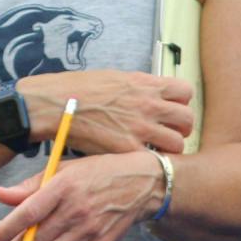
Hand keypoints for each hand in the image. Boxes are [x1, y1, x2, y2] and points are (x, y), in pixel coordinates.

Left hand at [0, 152, 163, 240]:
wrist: (141, 184)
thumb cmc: (95, 173)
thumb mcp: (62, 169)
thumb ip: (30, 185)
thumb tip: (0, 196)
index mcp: (64, 185)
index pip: (30, 211)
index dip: (7, 228)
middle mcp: (76, 209)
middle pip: (37, 239)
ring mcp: (90, 230)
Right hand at [16, 71, 193, 154]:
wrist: (53, 105)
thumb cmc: (76, 89)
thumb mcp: (113, 78)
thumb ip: (137, 88)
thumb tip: (147, 94)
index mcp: (145, 84)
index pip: (185, 91)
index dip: (181, 103)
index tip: (170, 111)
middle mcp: (148, 104)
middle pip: (187, 119)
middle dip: (181, 128)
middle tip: (168, 134)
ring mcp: (140, 128)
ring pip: (178, 143)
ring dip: (169, 149)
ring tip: (155, 151)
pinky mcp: (127, 148)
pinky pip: (154, 159)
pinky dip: (149, 162)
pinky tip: (137, 160)